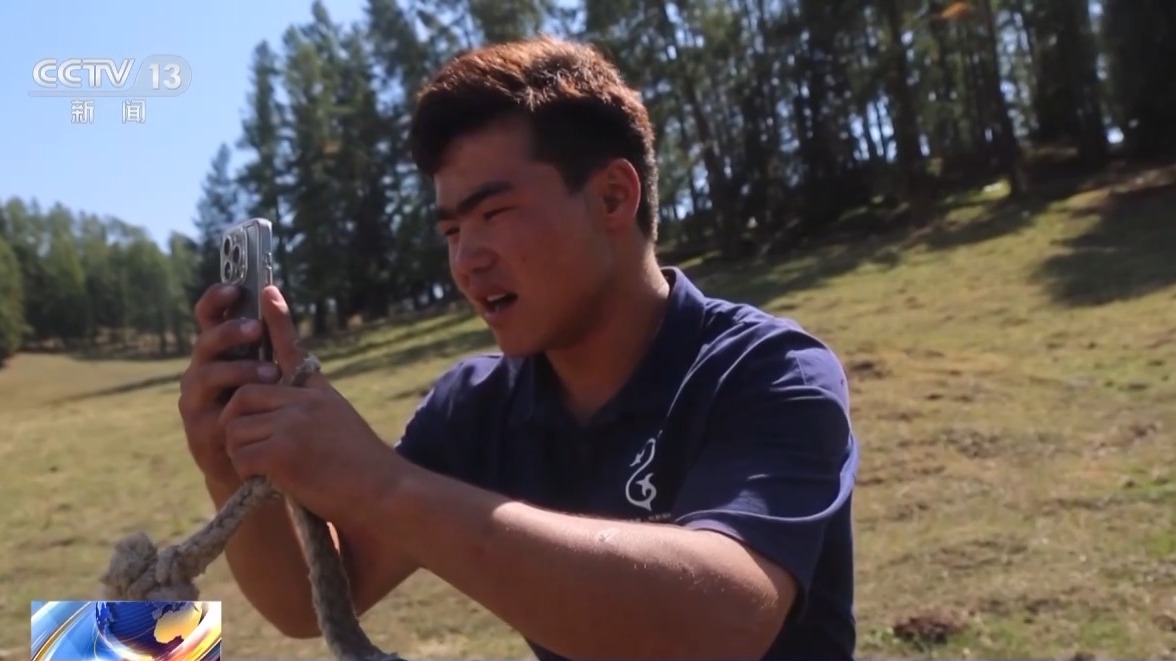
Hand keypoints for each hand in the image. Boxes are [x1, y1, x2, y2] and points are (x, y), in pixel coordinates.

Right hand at [178, 283, 282, 487]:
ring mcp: (195, 401)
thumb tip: (275, 293)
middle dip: (230, 333)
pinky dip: (235, 407)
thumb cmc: (264, 409)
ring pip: (205, 375)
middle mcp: (199, 372)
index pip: (207, 318)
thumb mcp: (269, 370)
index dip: (215, 300)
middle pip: (205, 343)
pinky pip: (213, 413)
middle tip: (256, 329)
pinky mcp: (199, 431)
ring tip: (270, 373)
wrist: (252, 465)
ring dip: (238, 370)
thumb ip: (271, 338)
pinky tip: (257, 407)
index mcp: (217, 353)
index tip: (234, 288)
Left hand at [218, 285, 401, 528]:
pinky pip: (242, 455)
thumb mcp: (341, 425)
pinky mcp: (282, 450)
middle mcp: (304, 400)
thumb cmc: (366, 469)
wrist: (385, 492)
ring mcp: (293, 422)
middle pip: (245, 396)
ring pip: (236, 427)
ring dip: (244, 453)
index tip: (267, 290)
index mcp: (318, 393)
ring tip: (270, 472)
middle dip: (240, 424)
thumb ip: (312, 413)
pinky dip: (249, 474)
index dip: (277, 319)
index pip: (291, 348)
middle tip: (256, 451)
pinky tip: (273, 484)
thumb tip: (283, 413)